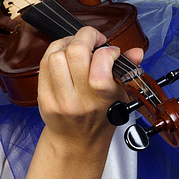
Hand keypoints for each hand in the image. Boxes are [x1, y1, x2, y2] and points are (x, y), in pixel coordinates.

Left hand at [36, 26, 142, 155]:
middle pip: (75, 53)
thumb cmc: (100, 117)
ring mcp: (59, 100)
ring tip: (77, 47)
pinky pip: (43, 63)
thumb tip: (136, 52)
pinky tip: (64, 54)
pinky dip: (54, 52)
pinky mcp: (43, 97)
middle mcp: (80, 101)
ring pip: (56, 55)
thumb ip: (127, 71)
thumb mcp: (120, 97)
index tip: (111, 51)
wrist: (76, 142)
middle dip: (86, 37)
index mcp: (103, 101)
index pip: (100, 73)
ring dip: (67, 44)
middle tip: (93, 40)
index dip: (106, 52)